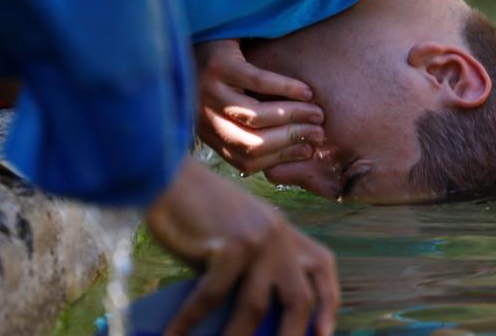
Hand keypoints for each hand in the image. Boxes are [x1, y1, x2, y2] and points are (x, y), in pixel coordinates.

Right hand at [146, 159, 337, 335]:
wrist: (167, 176)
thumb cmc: (194, 214)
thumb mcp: (235, 241)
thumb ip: (249, 274)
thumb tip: (248, 325)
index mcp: (285, 232)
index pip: (322, 266)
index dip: (328, 302)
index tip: (324, 332)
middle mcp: (279, 235)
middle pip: (300, 297)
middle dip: (293, 333)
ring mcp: (258, 240)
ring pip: (256, 306)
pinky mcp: (231, 244)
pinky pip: (213, 297)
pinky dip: (190, 322)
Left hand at [195, 39, 324, 174]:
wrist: (196, 28)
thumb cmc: (220, 70)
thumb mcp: (226, 104)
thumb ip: (246, 126)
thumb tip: (293, 146)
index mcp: (207, 131)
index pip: (244, 160)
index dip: (280, 158)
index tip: (308, 150)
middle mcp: (203, 115)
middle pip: (251, 144)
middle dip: (291, 140)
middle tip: (319, 132)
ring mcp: (208, 90)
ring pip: (255, 117)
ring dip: (293, 116)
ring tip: (316, 112)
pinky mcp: (218, 65)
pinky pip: (258, 82)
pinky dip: (286, 88)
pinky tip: (305, 90)